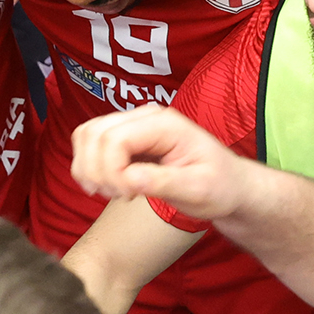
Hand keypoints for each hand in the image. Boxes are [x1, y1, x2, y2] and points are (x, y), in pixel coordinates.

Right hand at [70, 105, 251, 221]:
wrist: (228, 185)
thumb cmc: (219, 186)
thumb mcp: (198, 189)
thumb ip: (164, 182)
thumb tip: (129, 179)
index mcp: (165, 124)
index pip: (115, 139)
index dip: (111, 171)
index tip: (129, 196)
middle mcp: (145, 116)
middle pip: (93, 134)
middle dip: (96, 171)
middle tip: (120, 197)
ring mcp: (133, 124)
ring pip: (86, 135)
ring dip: (88, 168)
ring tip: (113, 192)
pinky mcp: (125, 136)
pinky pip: (90, 142)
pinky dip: (89, 165)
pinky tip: (110, 186)